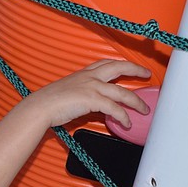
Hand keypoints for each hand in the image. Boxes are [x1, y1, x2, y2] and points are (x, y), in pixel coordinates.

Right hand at [22, 59, 151, 129]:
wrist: (40, 107)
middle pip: (119, 67)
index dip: (121, 63)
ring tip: (144, 109)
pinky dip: (123, 117)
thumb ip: (79, 94)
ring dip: (136, 102)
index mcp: (83, 73)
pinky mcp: (92, 100)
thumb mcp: (65, 92)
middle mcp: (90, 77)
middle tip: (147, 75)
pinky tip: (126, 123)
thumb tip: (86, 104)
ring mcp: (92, 87)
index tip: (130, 66)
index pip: (106, 63)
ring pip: (122, 92)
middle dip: (136, 69)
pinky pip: (114, 108)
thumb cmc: (48, 102)